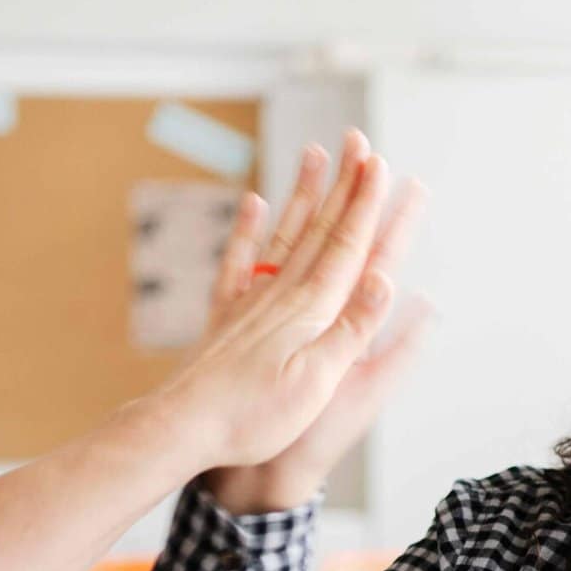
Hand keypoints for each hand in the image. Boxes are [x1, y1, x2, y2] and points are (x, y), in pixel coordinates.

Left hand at [136, 133, 425, 482]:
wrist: (184, 428)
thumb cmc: (254, 417)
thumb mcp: (318, 382)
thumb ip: (352, 327)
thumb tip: (386, 277)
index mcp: (311, 311)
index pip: (348, 246)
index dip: (367, 205)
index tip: (381, 164)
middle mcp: (281, 295)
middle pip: (321, 230)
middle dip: (345, 186)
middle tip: (361, 143)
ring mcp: (251, 301)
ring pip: (285, 234)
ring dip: (305, 194)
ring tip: (317, 154)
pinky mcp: (226, 315)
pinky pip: (239, 261)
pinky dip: (247, 228)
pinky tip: (253, 202)